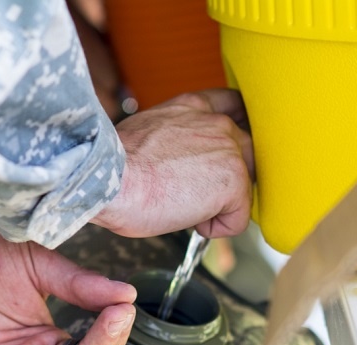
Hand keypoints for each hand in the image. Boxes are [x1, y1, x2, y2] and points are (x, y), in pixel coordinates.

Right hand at [92, 88, 254, 238]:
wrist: (110, 178)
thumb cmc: (116, 165)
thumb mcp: (146, 133)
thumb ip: (174, 137)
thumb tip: (176, 161)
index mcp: (193, 107)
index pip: (232, 105)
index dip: (232, 134)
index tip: (221, 154)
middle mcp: (217, 123)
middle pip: (246, 153)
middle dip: (225, 178)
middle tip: (189, 192)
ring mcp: (230, 151)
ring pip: (242, 187)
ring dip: (217, 204)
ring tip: (182, 205)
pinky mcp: (234, 182)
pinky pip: (237, 219)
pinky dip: (214, 228)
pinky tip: (185, 218)